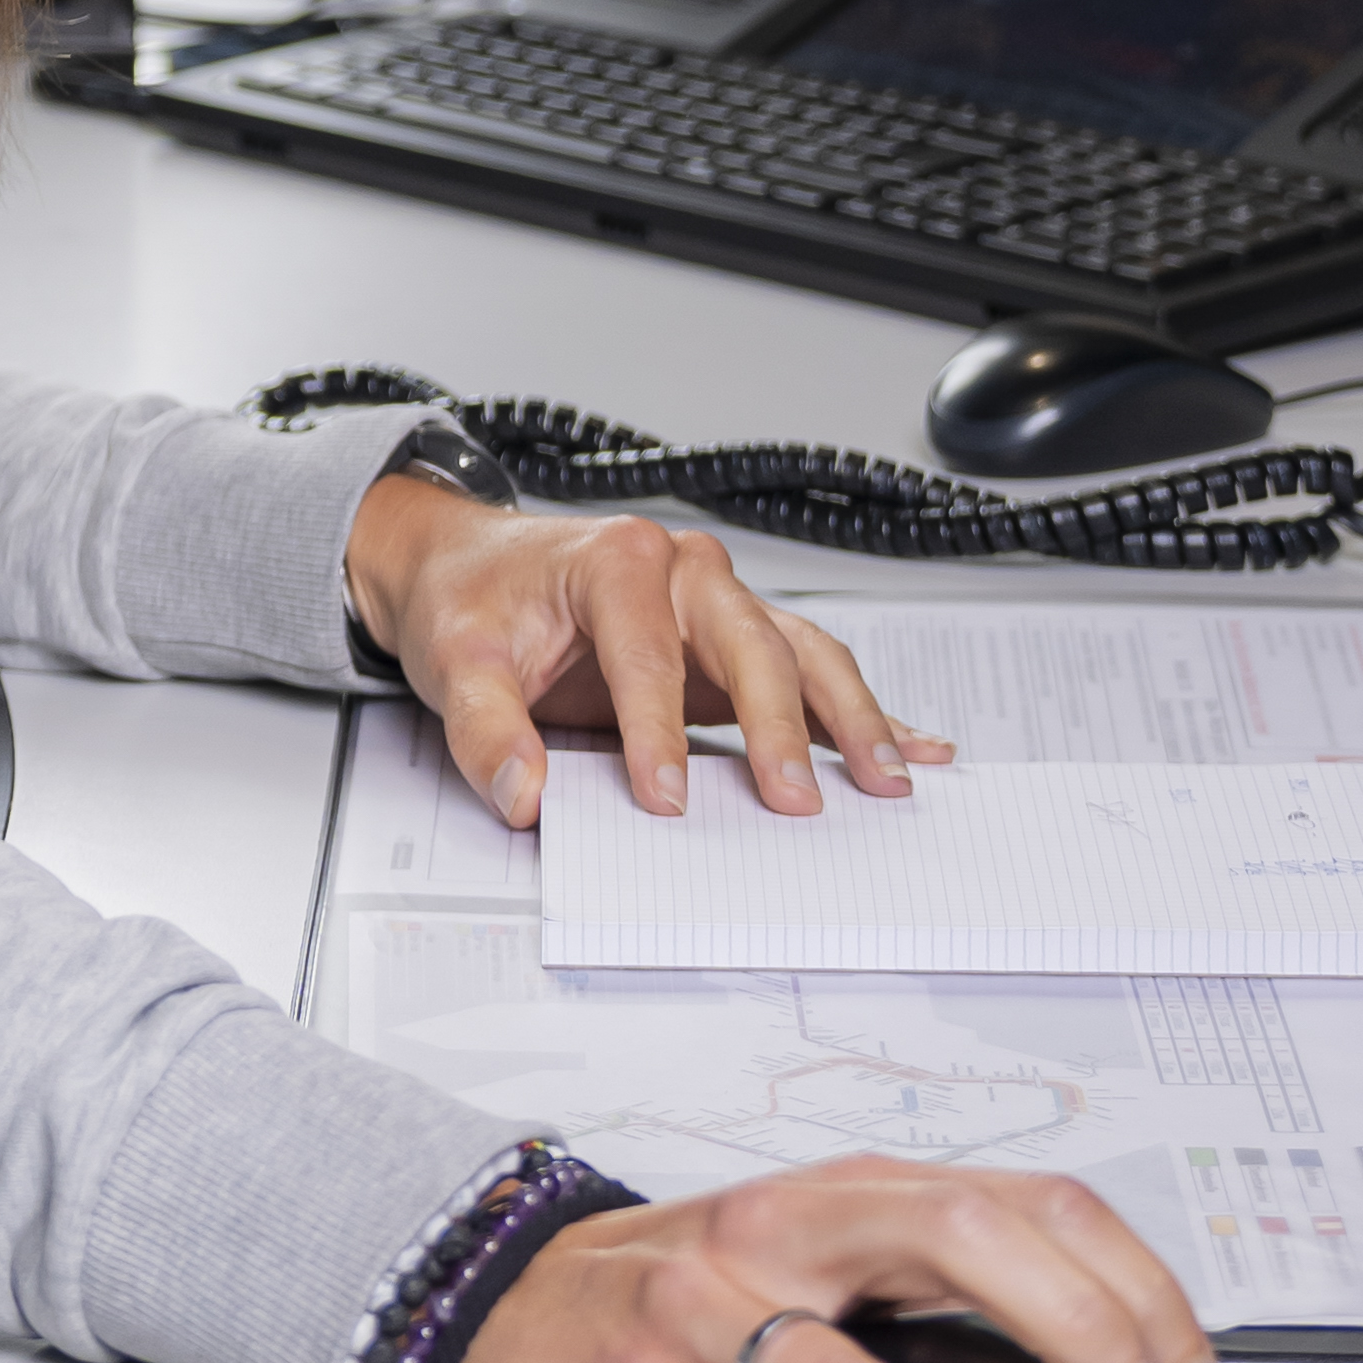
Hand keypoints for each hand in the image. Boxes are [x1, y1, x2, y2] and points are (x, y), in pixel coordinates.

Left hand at [339, 475, 945, 831]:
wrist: (468, 566)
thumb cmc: (471, 600)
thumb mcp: (453, 659)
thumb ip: (485, 728)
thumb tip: (523, 793)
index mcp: (619, 560)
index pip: (648, 655)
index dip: (655, 733)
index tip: (663, 801)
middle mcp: (684, 571)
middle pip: (752, 645)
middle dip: (780, 726)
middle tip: (795, 802)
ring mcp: (718, 603)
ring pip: (801, 654)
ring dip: (849, 717)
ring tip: (886, 779)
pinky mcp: (733, 642)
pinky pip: (808, 670)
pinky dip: (860, 709)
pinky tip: (910, 744)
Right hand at [439, 1161, 1220, 1362]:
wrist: (497, 1316)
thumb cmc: (673, 1302)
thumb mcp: (814, 1268)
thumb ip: (928, 1308)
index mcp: (852, 1194)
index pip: (1027, 1202)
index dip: (1129, 1283)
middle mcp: (786, 1234)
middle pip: (963, 1241)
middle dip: (1083, 1331)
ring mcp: (709, 1315)